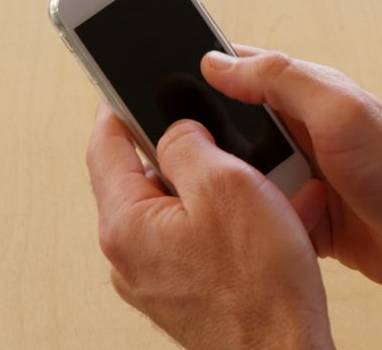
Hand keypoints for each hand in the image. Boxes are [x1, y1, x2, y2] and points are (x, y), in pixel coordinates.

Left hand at [86, 103, 333, 348]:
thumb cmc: (259, 283)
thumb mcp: (228, 185)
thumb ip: (189, 144)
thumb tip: (177, 130)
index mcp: (127, 224)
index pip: (104, 147)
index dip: (118, 108)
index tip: (127, 86)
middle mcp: (131, 257)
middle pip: (149, 180)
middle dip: (192, 153)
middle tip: (226, 137)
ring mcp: (158, 280)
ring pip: (184, 212)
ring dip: (224, 190)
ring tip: (268, 184)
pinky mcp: (188, 295)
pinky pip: (204, 242)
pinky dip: (235, 224)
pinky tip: (277, 220)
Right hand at [202, 46, 381, 348]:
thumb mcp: (339, 111)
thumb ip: (281, 80)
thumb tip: (220, 59)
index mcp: (311, 95)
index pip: (244, 69)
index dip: (204, 71)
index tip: (158, 80)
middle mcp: (307, 131)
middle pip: (235, 129)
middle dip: (210, 143)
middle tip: (183, 158)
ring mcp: (309, 176)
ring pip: (246, 179)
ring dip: (237, 190)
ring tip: (226, 200)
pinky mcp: (312, 217)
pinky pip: (267, 217)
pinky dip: (259, 223)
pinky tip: (253, 230)